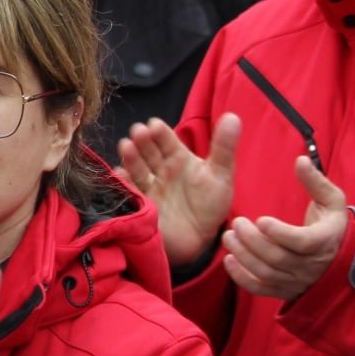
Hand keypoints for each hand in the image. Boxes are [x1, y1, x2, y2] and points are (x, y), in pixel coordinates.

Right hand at [119, 114, 238, 267]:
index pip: (166, 139)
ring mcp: (148, 185)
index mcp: (178, 157)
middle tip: (139, 132)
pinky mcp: (139, 202)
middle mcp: (160, 168)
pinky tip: (121, 175)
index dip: (160, 132)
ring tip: (127, 147)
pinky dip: (122, 182)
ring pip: (136, 166)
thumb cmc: (211, 204)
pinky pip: (128, 189)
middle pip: (148, 150)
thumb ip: (224, 146)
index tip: (154, 125)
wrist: (199, 239)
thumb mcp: (222, 174)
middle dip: (142, 140)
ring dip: (130, 156)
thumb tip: (233, 116)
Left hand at [223, 155, 348, 300]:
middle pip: (279, 258)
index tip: (259, 219)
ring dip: (244, 256)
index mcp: (325, 240)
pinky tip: (229, 260)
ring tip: (227, 237)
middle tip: (235, 223)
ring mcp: (298, 281)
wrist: (337, 255)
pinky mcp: (284, 291)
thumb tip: (300, 160)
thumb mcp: (331, 200)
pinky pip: (262, 289)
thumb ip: (315, 181)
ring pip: (268, 273)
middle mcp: (312, 265)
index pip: (303, 242)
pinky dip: (242, 279)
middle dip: (253, 241)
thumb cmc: (331, 223)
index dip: (280, 233)